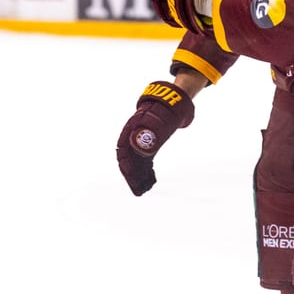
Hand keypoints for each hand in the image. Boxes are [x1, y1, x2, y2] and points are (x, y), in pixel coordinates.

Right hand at [116, 80, 194, 195]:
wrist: (169, 101)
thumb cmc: (163, 110)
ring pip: (137, 162)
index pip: (124, 151)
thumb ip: (150, 133)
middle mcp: (132, 137)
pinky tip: (152, 181)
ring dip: (140, 176)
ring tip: (146, 189)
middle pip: (129, 160)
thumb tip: (141, 150)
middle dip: (133, 177)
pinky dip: (147, 172)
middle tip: (139, 192)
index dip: (126, 167)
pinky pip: (144, 161)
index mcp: (131, 129)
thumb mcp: (159, 120)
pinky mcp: (147, 145)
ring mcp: (139, 141)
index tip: (131, 179)